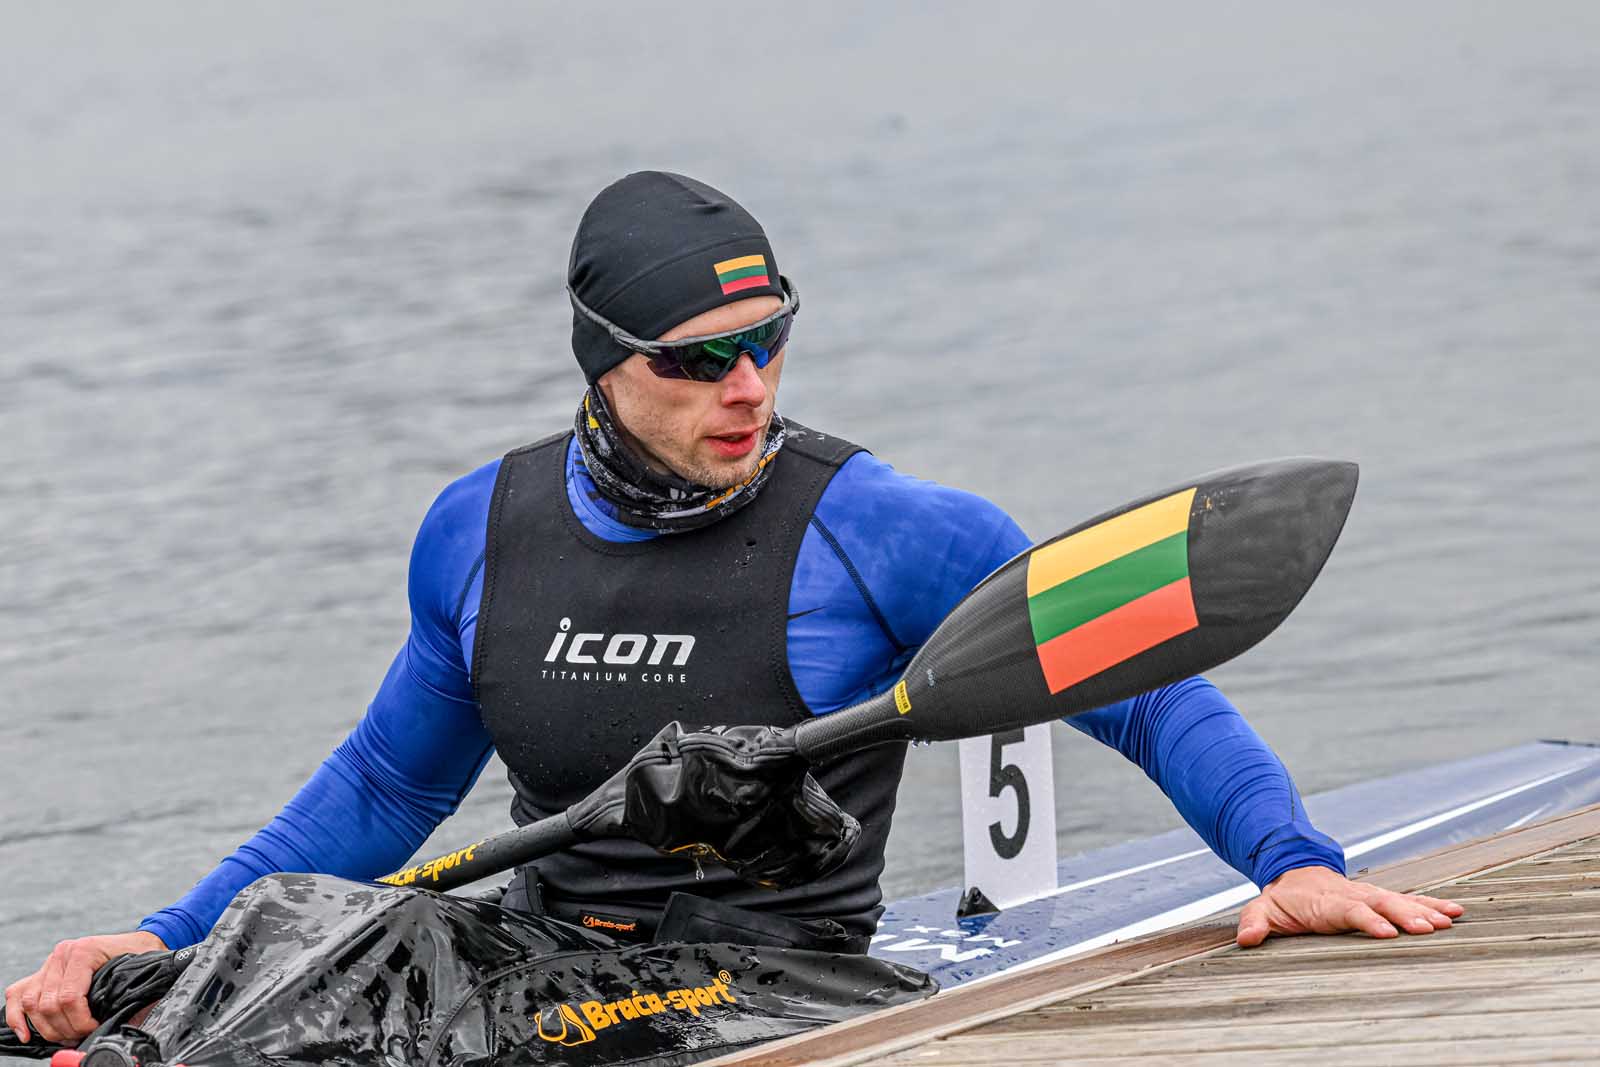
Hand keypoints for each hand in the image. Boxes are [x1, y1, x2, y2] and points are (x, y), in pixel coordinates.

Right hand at [4, 930, 167, 1044]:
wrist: (137, 942)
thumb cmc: (137, 957)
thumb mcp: (135, 972)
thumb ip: (125, 995)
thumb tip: (120, 1025)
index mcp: (84, 951)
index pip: (69, 997)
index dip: (79, 1021)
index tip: (93, 1028)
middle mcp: (62, 954)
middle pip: (49, 1004)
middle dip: (64, 1028)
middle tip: (80, 1036)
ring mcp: (50, 962)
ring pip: (32, 1003)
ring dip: (47, 1027)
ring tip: (65, 1036)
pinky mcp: (42, 972)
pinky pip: (18, 994)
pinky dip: (18, 1016)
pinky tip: (27, 1033)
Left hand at [1236, 865, 1463, 947]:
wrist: (1294, 873)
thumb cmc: (1281, 900)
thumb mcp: (1261, 909)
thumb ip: (1253, 922)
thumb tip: (1247, 939)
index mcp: (1325, 902)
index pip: (1348, 911)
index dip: (1366, 920)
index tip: (1386, 933)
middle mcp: (1352, 896)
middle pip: (1381, 904)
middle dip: (1404, 915)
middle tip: (1428, 928)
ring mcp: (1368, 895)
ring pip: (1399, 900)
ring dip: (1424, 909)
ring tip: (1450, 920)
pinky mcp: (1380, 898)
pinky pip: (1408, 900)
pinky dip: (1432, 904)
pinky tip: (1456, 911)